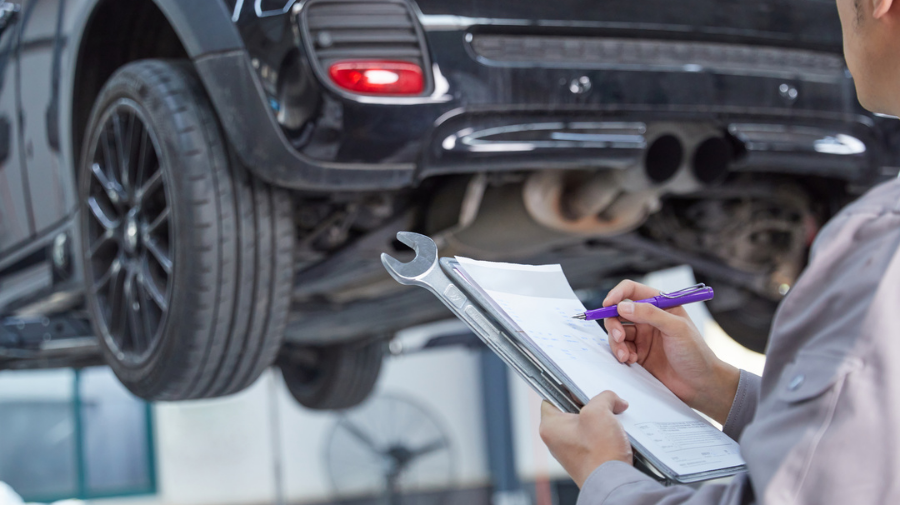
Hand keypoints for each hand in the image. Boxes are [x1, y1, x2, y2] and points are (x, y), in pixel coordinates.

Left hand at [540, 392, 631, 486]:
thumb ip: (605, 397)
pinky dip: (603, 434)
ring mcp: (570, 450)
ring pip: (584, 425)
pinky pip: (593, 439)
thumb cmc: (599, 453)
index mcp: (550, 426)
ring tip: (611, 421)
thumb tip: (614, 400)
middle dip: (590, 406)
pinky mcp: (584, 459)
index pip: (551, 398)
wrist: (612, 482)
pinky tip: (615, 434)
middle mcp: (556, 440)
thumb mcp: (599, 412)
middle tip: (603, 406)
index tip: (582, 390)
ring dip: (600, 420)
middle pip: (571, 411)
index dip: (568, 390)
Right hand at [603, 280, 739, 423]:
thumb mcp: (676, 328)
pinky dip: (621, 353)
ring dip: (616, 343)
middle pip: (619, 312)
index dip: (617, 294)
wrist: (700, 384)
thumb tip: (622, 306)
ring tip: (626, 356)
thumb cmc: (696, 354)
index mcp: (661, 305)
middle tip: (618, 337)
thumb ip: (650, 314)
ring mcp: (642, 336)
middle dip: (614, 323)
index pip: (632, 291)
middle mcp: (649, 318)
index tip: (608, 305)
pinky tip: (631, 361)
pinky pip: (620, 348)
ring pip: (617, 331)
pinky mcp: (638, 353)